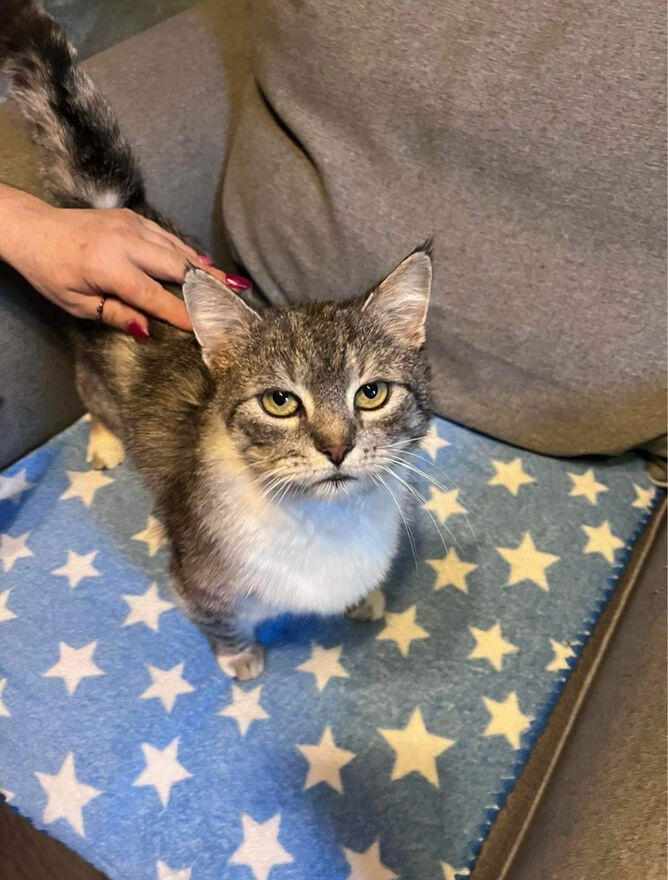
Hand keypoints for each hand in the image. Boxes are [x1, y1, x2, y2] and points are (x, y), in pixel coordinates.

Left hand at [0, 185, 250, 335]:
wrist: (33, 229)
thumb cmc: (50, 271)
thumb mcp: (75, 303)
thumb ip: (113, 314)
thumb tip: (147, 328)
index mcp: (108, 267)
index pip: (153, 295)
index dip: (181, 313)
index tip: (204, 327)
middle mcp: (125, 242)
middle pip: (176, 266)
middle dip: (207, 283)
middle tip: (235, 297)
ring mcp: (130, 225)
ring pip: (176, 249)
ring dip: (203, 267)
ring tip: (229, 282)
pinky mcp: (132, 218)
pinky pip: (166, 237)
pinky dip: (186, 251)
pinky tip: (202, 262)